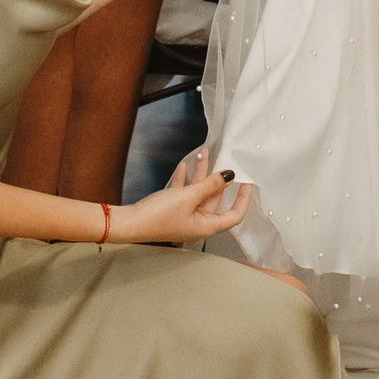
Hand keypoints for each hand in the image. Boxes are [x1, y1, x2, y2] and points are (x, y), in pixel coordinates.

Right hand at [119, 164, 252, 246]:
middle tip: (224, 158)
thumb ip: (211, 185)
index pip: (234, 215)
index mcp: (207, 226)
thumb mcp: (189, 197)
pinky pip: (183, 194)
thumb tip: (230, 176)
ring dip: (201, 174)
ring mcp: (184, 217)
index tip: (248, 182)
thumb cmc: (159, 215)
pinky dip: (186, 180)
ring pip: (198, 193)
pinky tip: (185, 165)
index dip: (243, 199)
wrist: (129, 223)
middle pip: (215, 200)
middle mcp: (198, 223)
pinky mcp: (171, 210)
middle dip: (218, 178)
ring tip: (203, 152)